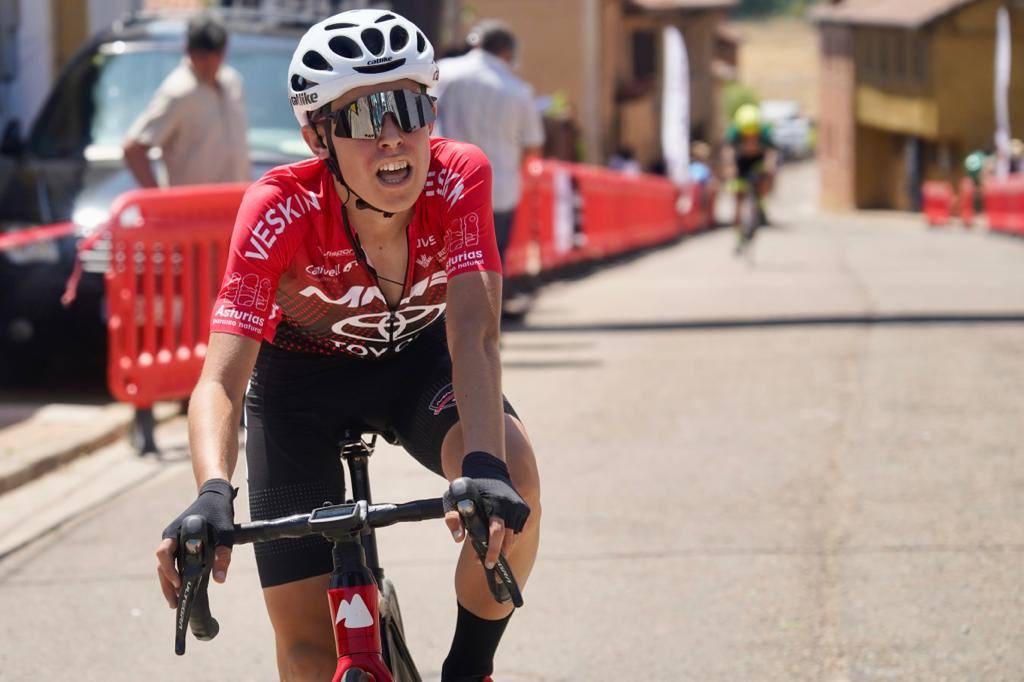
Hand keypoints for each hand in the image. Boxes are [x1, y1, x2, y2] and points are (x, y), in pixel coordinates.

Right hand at [156, 479, 235, 607]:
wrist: (215, 497)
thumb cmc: (219, 514)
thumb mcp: (225, 534)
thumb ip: (223, 555)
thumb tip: (220, 580)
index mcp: (177, 532)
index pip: (164, 553)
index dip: (169, 570)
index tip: (179, 583)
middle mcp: (171, 537)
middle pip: (162, 564)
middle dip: (166, 584)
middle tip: (174, 603)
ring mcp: (174, 541)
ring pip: (166, 565)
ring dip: (168, 582)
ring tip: (175, 601)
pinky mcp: (179, 544)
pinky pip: (173, 561)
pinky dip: (174, 575)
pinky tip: (180, 588)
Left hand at [444, 453, 529, 568]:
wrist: (488, 468)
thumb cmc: (468, 486)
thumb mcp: (454, 499)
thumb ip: (453, 518)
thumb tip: (458, 540)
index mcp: (494, 503)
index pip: (496, 532)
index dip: (493, 550)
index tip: (488, 564)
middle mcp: (510, 506)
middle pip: (508, 539)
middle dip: (499, 555)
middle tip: (492, 570)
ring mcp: (519, 507)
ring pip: (513, 537)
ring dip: (502, 548)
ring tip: (489, 556)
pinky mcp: (524, 509)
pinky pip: (516, 530)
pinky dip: (508, 538)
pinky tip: (498, 541)